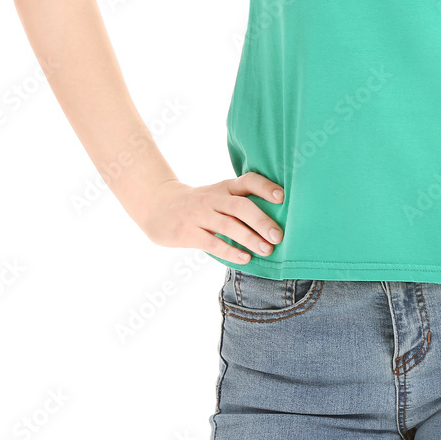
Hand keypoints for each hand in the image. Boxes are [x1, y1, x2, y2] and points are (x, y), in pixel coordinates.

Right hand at [131, 172, 284, 262]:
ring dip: (249, 238)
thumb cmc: (201, 205)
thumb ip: (242, 203)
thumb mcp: (219, 196)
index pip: (248, 181)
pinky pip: (211, 242)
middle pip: (241, 206)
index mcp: (225, 187)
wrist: (159, 206)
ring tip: (267, 250)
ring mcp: (199, 215)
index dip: (265, 187)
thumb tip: (280, 220)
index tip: (282, 197)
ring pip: (228, 225)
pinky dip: (230, 251)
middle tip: (279, 236)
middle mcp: (213, 198)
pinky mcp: (187, 232)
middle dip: (262, 221)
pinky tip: (245, 258)